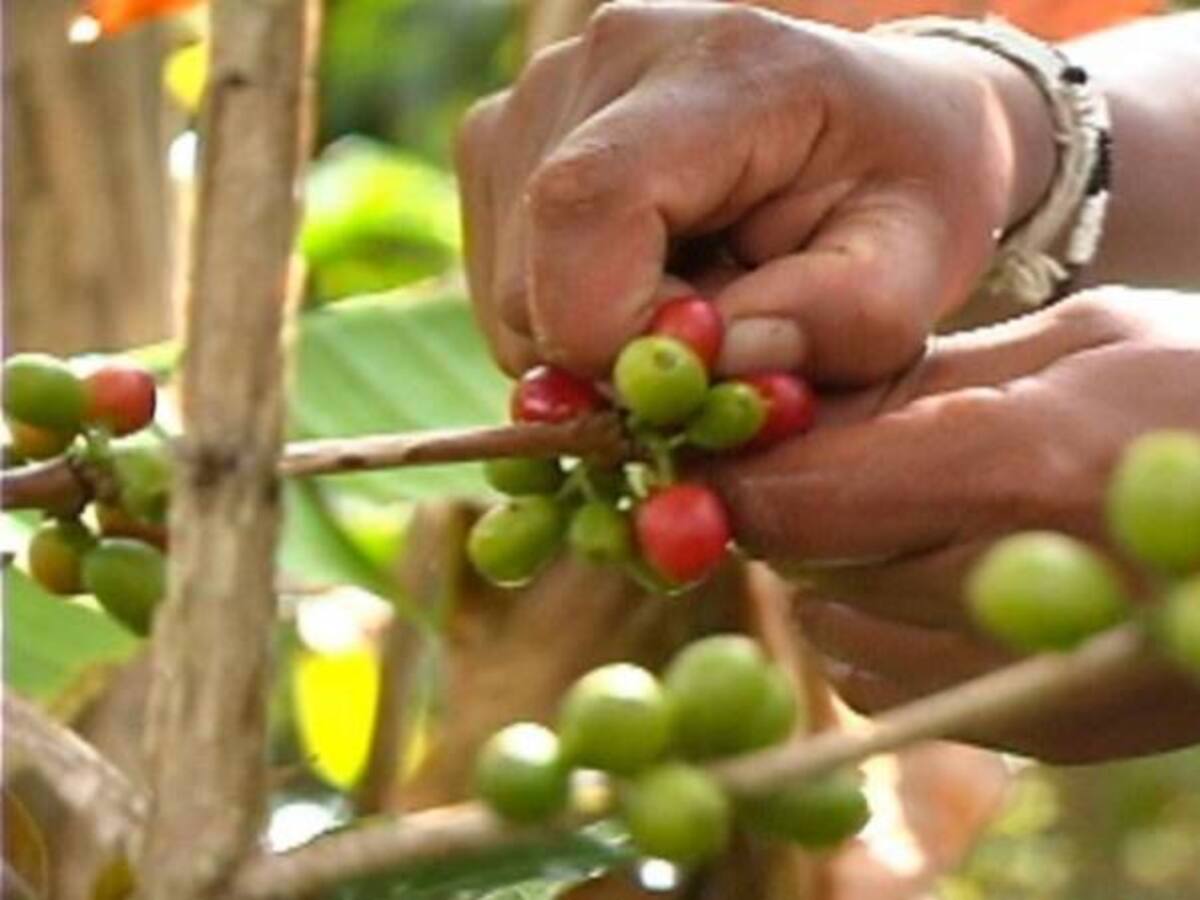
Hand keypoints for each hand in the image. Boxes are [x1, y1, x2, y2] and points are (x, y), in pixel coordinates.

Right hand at [455, 2, 1052, 382]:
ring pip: (507, 293)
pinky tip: (649, 281)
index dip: (611, 334)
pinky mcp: (503, 140)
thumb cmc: (901, 188)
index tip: (691, 385)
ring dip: (593, 343)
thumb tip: (706, 369)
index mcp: (720, 68)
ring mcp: (536, 95)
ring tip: (694, 298)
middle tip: (714, 344)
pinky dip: (570, 320)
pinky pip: (502, 284)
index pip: (586, 204)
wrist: (874, 115)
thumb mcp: (917, 264)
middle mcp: (600, 59)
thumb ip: (836, 321)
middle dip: (613, 358)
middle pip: (533, 272)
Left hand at [703, 292, 1199, 761]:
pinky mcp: (1046, 731)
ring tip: (910, 513)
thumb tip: (797, 406)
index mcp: (1017, 464)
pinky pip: (889, 685)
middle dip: (796, 516)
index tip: (728, 445)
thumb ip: (928, 378)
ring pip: (835, 633)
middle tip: (836, 461)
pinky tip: (949, 574)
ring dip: (837, 574)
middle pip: (805, 569)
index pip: (795, 501)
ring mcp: (1029, 677)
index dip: (742, 476)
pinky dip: (883, 632)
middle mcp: (1010, 586)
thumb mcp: (1086, 337)